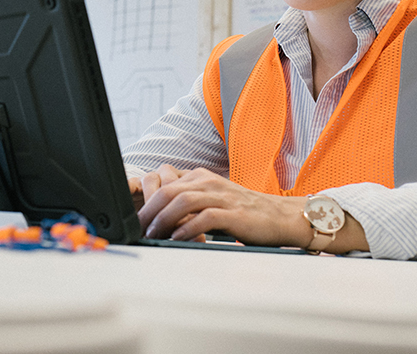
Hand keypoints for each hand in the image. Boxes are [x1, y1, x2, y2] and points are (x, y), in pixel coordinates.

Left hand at [134, 168, 368, 252]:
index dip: (145, 199)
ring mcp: (221, 196)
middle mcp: (208, 182)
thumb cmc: (245, 213)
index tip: (134, 219)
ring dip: (163, 219)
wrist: (282, 217)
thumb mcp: (214, 200)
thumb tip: (159, 218)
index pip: (164, 182)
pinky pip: (204, 217)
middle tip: (136, 228)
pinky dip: (187, 229)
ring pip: (182, 201)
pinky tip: (177, 239)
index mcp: (201, 177)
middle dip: (147, 210)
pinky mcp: (233, 213)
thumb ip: (190, 203)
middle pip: (167, 190)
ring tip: (152, 235)